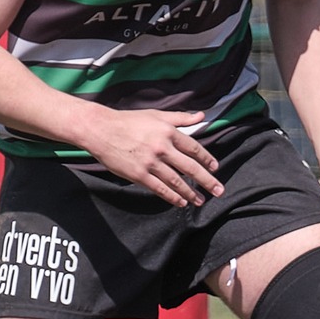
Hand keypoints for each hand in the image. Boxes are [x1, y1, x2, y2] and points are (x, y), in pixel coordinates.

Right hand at [90, 109, 223, 206]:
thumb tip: (201, 116)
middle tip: (219, 190)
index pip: (194, 148)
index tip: (215, 168)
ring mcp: (151, 163)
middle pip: (191, 168)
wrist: (100, 130)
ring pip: (177, 181)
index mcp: (168, 132)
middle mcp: (162, 148)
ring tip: (201, 200)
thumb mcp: (156, 115)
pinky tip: (181, 203)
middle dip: (207, 181)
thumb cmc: (129, 121)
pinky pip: (160, 189)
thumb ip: (180, 118)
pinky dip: (172, 197)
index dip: (207, 159)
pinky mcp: (139, 175)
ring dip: (191, 193)